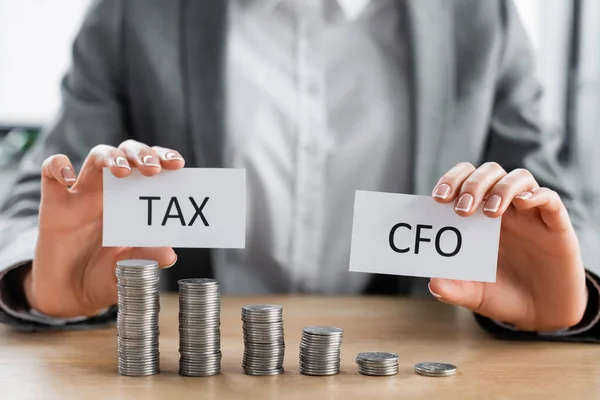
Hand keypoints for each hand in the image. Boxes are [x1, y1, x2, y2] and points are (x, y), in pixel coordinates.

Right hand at [24, 140, 184, 317]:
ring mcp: (82, 194)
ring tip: (122, 171)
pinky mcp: (54, 204)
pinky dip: (57, 166)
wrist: (70, 295)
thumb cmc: (105, 275)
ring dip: (111, 156)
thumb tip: (170, 255)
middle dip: (142, 153)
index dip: (164, 158)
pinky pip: (50, 171)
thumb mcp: (129, 270)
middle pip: (127, 153)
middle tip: (153, 169)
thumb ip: (146, 259)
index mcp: (135, 201)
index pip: (152, 166)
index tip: (178, 164)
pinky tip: (68, 179)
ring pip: (97, 155)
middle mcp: (111, 191)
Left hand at [428, 162, 586, 330]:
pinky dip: (537, 195)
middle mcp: (504, 209)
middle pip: (489, 173)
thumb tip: (433, 284)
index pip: (464, 180)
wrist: (540, 315)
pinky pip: (550, 199)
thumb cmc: (503, 296)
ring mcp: (530, 215)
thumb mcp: (474, 295)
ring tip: (490, 212)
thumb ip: (453, 289)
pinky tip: (523, 203)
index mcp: (478, 217)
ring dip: (501, 188)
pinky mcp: (556, 226)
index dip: (451, 180)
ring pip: (519, 178)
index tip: (438, 198)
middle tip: (462, 210)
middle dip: (472, 185)